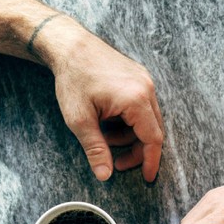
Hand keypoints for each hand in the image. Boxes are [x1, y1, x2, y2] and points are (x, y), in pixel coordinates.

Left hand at [51, 37, 163, 181]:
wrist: (69, 46)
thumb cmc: (73, 79)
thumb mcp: (80, 120)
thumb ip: (95, 149)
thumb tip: (105, 176)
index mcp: (136, 100)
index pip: (153, 139)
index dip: (150, 162)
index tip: (146, 178)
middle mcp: (146, 88)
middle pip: (153, 131)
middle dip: (136, 151)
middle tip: (116, 163)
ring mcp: (144, 81)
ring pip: (148, 120)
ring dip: (130, 135)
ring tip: (104, 138)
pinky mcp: (138, 77)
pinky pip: (142, 107)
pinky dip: (129, 121)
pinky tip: (109, 122)